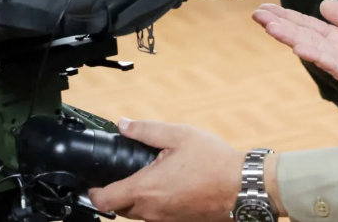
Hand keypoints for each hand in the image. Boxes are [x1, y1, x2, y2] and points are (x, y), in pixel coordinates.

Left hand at [88, 119, 244, 221]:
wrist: (243, 186)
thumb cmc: (214, 161)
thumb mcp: (179, 135)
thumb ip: (146, 130)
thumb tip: (123, 124)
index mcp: (146, 189)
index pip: (105, 200)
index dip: (94, 192)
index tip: (95, 183)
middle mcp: (153, 210)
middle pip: (119, 210)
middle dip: (117, 194)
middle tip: (125, 174)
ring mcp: (167, 220)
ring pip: (139, 215)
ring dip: (137, 200)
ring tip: (150, 178)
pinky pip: (158, 217)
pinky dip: (156, 205)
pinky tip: (170, 187)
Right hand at [253, 0, 337, 114]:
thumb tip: (323, 4)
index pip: (308, 25)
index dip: (288, 16)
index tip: (266, 8)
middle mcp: (337, 50)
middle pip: (303, 34)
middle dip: (281, 25)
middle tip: (257, 14)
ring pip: (312, 48)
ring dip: (290, 37)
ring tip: (270, 26)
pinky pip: (333, 63)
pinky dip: (316, 54)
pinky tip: (300, 46)